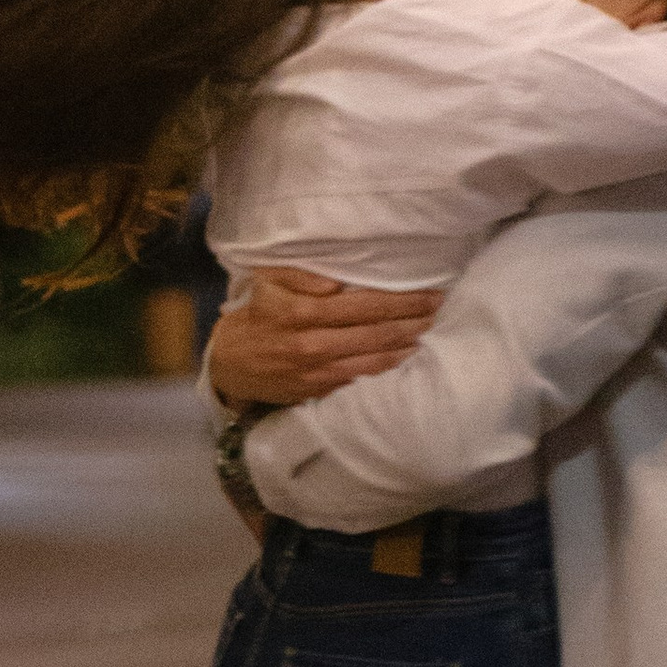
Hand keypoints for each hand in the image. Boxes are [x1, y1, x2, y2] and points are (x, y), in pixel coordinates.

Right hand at [210, 268, 443, 404]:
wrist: (230, 364)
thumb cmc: (254, 315)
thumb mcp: (266, 282)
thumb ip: (301, 276)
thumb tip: (337, 282)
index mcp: (302, 313)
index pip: (364, 305)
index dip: (400, 300)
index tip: (427, 293)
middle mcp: (313, 344)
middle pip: (376, 332)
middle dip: (411, 320)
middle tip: (436, 309)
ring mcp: (318, 372)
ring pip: (374, 359)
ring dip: (405, 345)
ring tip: (426, 331)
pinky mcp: (320, 390)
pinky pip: (361, 378)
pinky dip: (386, 368)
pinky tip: (403, 356)